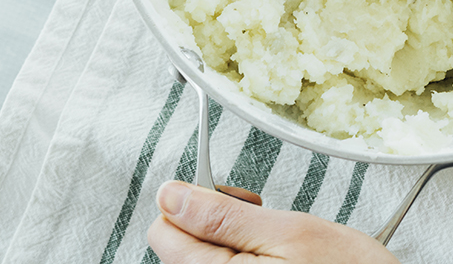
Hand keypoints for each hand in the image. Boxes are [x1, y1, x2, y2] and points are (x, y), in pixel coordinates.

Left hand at [147, 181, 400, 263]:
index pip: (162, 231)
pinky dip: (246, 259)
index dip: (197, 202)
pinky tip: (275, 259)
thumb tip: (170, 196)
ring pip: (204, 259)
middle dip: (217, 222)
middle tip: (261, 217)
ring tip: (275, 241)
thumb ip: (222, 216)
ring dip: (233, 241)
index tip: (232, 199)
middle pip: (181, 247)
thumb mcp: (289, 230)